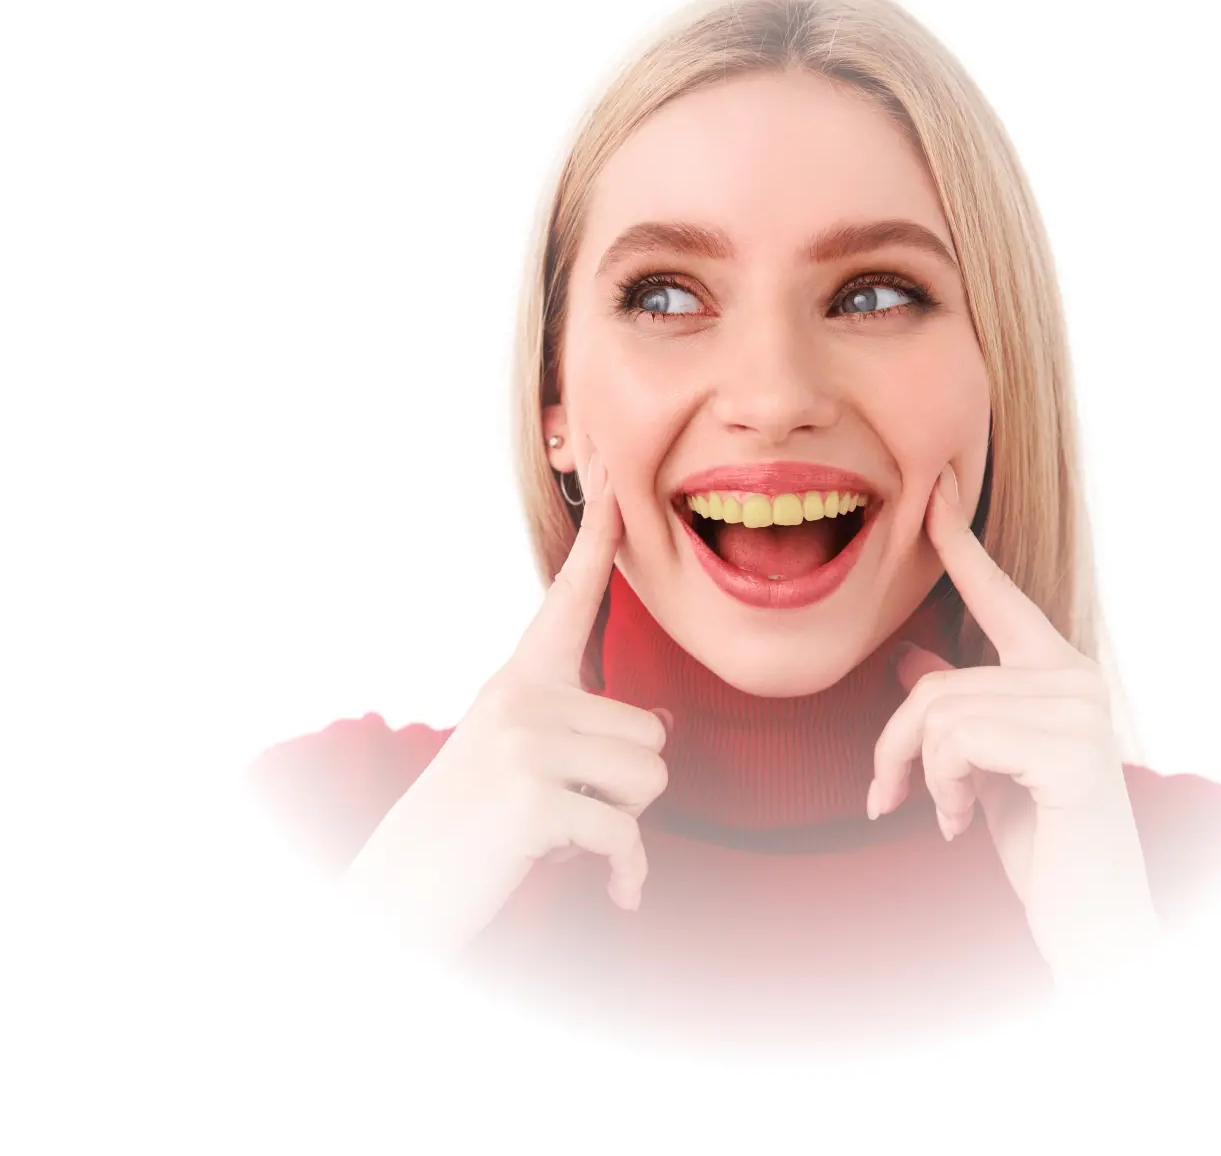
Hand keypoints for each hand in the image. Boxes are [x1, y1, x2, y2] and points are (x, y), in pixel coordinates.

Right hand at [340, 448, 670, 956]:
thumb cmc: (476, 826)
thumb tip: (662, 726)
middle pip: (652, 732)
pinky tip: (607, 888)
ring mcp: (525, 743)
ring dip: (624, 824)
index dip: (598, 541)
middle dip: (628, 789)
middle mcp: (521, 697)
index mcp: (520, 679)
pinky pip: (627, 833)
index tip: (614, 481)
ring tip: (563, 831)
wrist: (406, 890)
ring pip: (652, 778)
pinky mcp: (533, 796)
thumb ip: (580, 728)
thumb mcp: (523, 758)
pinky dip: (626, 871)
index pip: (568, 599)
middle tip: (565, 809)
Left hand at [867, 464, 1158, 978]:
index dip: (963, 547)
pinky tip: (962, 825)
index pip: (1000, 597)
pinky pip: (958, 743)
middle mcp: (1073, 676)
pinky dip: (941, 789)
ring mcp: (1078, 708)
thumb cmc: (1042, 840)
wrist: (1088, 915)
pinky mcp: (1070, 748)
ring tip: (945, 816)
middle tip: (890, 799)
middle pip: (935, 685)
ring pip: (939, 713)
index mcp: (1054, 672)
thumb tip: (913, 664)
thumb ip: (960, 712)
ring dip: (919, 777)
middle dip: (894, 748)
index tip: (936, 493)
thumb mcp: (983, 769)